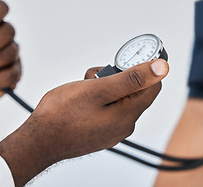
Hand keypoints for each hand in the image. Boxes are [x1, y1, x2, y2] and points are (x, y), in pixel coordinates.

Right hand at [0, 59, 168, 185]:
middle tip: (96, 76)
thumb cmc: (63, 114)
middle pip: (133, 92)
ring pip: (118, 99)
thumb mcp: (99, 89)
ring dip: (105, 87)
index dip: (145, 68)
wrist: (39, 140)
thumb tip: (162, 68)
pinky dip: (98, 99)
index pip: (153, 86)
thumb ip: (133, 78)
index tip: (126, 61)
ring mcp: (111, 130)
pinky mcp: (100, 132)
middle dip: (117, 77)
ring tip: (85, 87)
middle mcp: (124, 125)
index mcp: (128, 114)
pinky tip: (81, 99)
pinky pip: (107, 109)